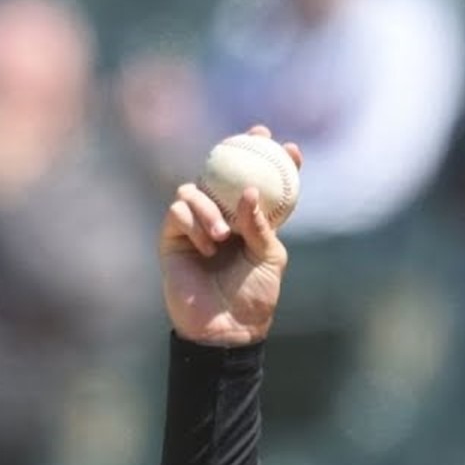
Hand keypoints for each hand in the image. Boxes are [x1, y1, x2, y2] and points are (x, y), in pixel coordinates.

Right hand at [158, 126, 302, 346]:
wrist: (227, 326)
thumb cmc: (254, 295)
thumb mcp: (270, 257)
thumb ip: (262, 225)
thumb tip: (249, 191)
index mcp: (249, 222)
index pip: (260, 186)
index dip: (274, 163)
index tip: (292, 148)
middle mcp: (221, 217)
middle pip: (222, 173)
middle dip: (237, 149)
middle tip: (254, 138)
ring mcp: (195, 225)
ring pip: (194, 189)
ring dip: (209, 206)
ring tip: (224, 235)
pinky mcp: (172, 237)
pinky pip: (177, 211)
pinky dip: (194, 223)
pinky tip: (208, 247)